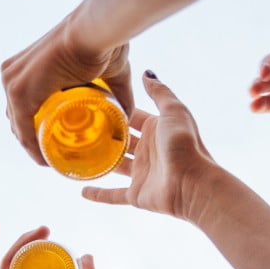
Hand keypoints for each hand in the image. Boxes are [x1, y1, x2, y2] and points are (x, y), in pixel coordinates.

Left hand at [1, 17, 133, 164]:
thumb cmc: (105, 43)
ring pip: (19, 124)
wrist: (97, 30)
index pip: (24, 104)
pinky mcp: (18, 89)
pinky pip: (22, 127)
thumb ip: (117, 94)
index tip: (55, 144)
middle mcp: (13, 72)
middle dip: (36, 138)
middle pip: (19, 116)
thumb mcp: (110, 74)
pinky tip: (46, 160)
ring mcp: (12, 80)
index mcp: (26, 66)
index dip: (37, 128)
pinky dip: (33, 146)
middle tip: (58, 154)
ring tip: (54, 160)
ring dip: (35, 145)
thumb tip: (127, 116)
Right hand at [83, 71, 220, 222]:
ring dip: (100, 162)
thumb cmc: (185, 144)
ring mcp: (141, 173)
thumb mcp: (174, 111)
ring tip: (76, 155)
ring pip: (115, 166)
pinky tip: (82, 191)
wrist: (193, 183)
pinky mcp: (136, 194)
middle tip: (79, 127)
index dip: (116, 110)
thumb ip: (160, 92)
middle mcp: (148, 150)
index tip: (94, 103)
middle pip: (121, 141)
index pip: (132, 117)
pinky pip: (113, 195)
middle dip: (104, 135)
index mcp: (156, 129)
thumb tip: (147, 73)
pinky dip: (99, 195)